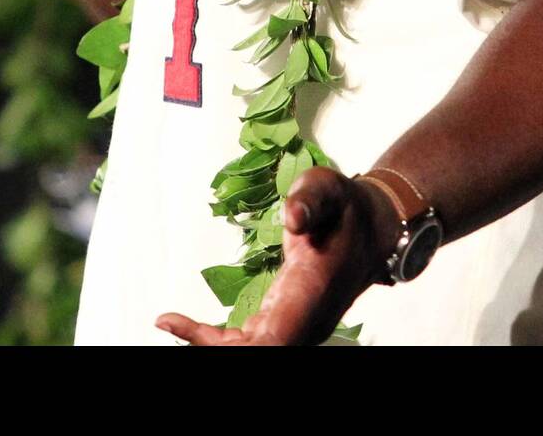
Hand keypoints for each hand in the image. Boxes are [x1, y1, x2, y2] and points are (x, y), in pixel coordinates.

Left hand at [155, 167, 399, 345]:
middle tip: (170, 321)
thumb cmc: (347, 209)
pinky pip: (248, 343)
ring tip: (171, 321)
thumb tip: (292, 217)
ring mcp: (295, 326)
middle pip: (258, 352)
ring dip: (209, 343)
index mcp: (311, 291)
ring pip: (250, 351)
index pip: (276, 339)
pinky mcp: (286, 322)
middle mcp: (304, 321)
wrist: (373, 231)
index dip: (235, 347)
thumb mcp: (329, 189)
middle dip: (212, 345)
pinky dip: (213, 338)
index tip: (194, 331)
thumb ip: (310, 199)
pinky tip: (183, 324)